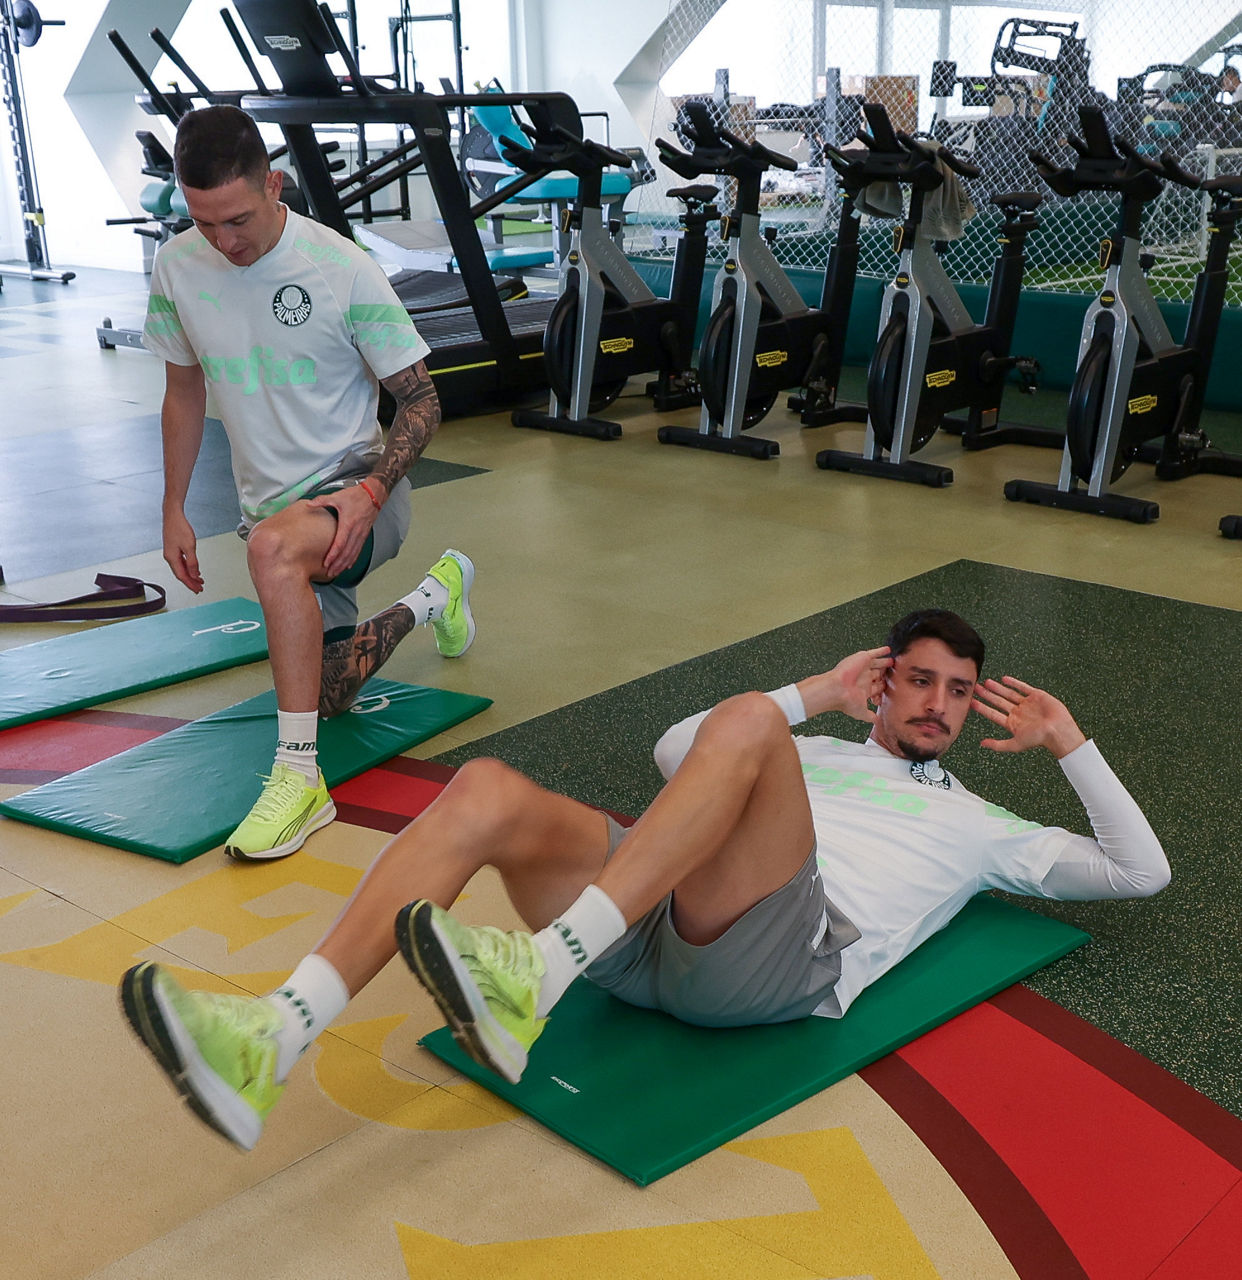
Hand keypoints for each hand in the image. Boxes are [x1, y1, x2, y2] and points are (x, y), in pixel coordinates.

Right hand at [163, 508, 203, 592]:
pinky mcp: (173, 549)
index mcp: (172, 558)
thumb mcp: (189, 546)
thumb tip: (195, 574)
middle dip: (191, 582)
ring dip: (190, 576)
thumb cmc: (180, 528)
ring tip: (199, 581)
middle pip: (181, 574)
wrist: (173, 515)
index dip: (190, 584)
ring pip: (181, 569)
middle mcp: (169, 557)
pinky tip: (193, 570)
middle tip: (199, 589)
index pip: (182, 576)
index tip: (197, 590)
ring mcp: (171, 553)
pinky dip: (188, 568)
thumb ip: (192, 562)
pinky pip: (181, 563)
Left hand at [306, 484, 378, 579]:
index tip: (326, 563)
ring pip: (353, 554)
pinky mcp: (364, 535)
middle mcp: (356, 532)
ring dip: (344, 565)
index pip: (340, 544)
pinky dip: (353, 559)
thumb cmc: (356, 496)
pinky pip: (358, 550)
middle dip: (338, 565)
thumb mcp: (337, 496)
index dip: (333, 555)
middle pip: (346, 553)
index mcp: (348, 524)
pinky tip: (348, 565)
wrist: (373, 495)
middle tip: (330, 573)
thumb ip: (322, 500)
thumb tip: (309, 504)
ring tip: (337, 572)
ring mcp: (361, 534)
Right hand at [800, 646, 892, 721]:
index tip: (889, 688)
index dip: (883, 689)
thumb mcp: (861, 712)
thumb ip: (870, 716)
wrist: (837, 689)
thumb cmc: (846, 701)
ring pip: (877, 664)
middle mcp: (863, 678)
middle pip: (878, 675)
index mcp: (863, 690)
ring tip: (892, 661)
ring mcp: (863, 668)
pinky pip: (874, 653)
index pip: (876, 688)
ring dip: (884, 663)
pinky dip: (881, 651)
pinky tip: (888, 650)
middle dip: (885, 675)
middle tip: (893, 672)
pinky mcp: (863, 658)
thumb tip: (877, 722)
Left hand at [972, 676, 1086, 757]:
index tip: (972, 701)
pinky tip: (1004, 679)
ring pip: (1009, 693)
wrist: (1058, 730)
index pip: (993, 714)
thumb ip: (998, 744)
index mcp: (1012, 723)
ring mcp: (1027, 704)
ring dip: (997, 688)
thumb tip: (981, 744)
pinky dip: (1014, 683)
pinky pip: (1023, 687)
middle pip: (998, 702)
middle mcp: (1018, 713)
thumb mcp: (1015, 744)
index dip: (982, 708)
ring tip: (987, 682)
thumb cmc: (1038, 739)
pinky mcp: (1036, 696)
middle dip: (987, 695)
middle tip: (976, 688)